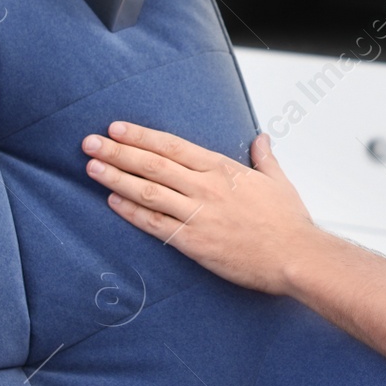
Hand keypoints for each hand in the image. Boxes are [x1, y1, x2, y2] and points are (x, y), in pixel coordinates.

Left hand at [81, 121, 320, 294]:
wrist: (295, 256)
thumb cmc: (288, 222)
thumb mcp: (278, 181)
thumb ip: (264, 158)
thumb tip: (261, 139)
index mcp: (222, 169)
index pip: (172, 145)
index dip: (140, 136)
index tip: (116, 128)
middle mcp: (205, 188)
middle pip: (152, 164)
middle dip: (117, 151)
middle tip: (90, 142)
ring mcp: (197, 215)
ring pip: (147, 191)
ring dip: (116, 177)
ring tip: (92, 167)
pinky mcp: (193, 242)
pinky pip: (154, 224)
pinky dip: (131, 212)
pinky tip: (112, 201)